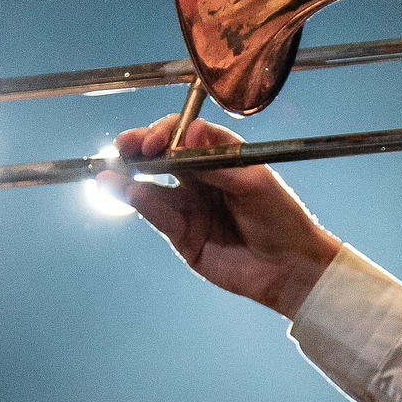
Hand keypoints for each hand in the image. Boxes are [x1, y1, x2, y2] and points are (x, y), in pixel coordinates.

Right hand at [105, 115, 342, 318]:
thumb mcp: (255, 182)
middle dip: (140, 149)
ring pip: (152, 187)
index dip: (170, 133)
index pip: (186, 135)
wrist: (290, 268)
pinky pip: (158, 216)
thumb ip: (218, 162)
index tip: (161, 140)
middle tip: (126, 146)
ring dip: (130, 178)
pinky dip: (142, 203)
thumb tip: (190, 135)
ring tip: (111, 174)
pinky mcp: (182, 236)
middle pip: (162, 157)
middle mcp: (201, 178)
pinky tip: (130, 192)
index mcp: (221, 157)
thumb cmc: (282, 218)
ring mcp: (189, 207)